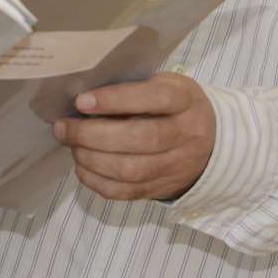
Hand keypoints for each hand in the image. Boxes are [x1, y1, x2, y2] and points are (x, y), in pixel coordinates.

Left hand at [52, 72, 213, 201]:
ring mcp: (177, 166)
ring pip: (132, 170)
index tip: (82, 101)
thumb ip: (133, 88)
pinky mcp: (164, 188)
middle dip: (93, 134)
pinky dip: (98, 182)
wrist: (214, 143)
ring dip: (92, 159)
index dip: (116, 100)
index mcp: (185, 100)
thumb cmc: (175, 106)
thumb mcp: (165, 85)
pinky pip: (127, 192)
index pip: (154, 99)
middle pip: (141, 139)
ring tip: (71, 146)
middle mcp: (186, 135)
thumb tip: (83, 99)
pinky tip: (83, 167)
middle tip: (64, 128)